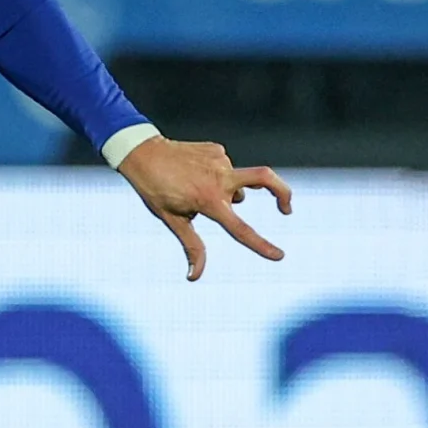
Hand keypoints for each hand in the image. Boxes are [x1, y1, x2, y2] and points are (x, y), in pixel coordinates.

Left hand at [116, 135, 291, 281]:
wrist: (141, 153)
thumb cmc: (155, 191)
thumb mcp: (172, 220)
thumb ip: (191, 247)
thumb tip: (194, 277)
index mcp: (208, 200)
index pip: (240, 228)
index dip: (261, 245)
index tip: (279, 256)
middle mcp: (219, 178)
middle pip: (265, 179)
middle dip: (283, 193)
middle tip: (285, 209)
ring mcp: (220, 161)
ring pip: (237, 183)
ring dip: (228, 192)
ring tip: (196, 191)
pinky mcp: (217, 149)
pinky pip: (225, 169)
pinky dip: (218, 177)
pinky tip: (194, 175)